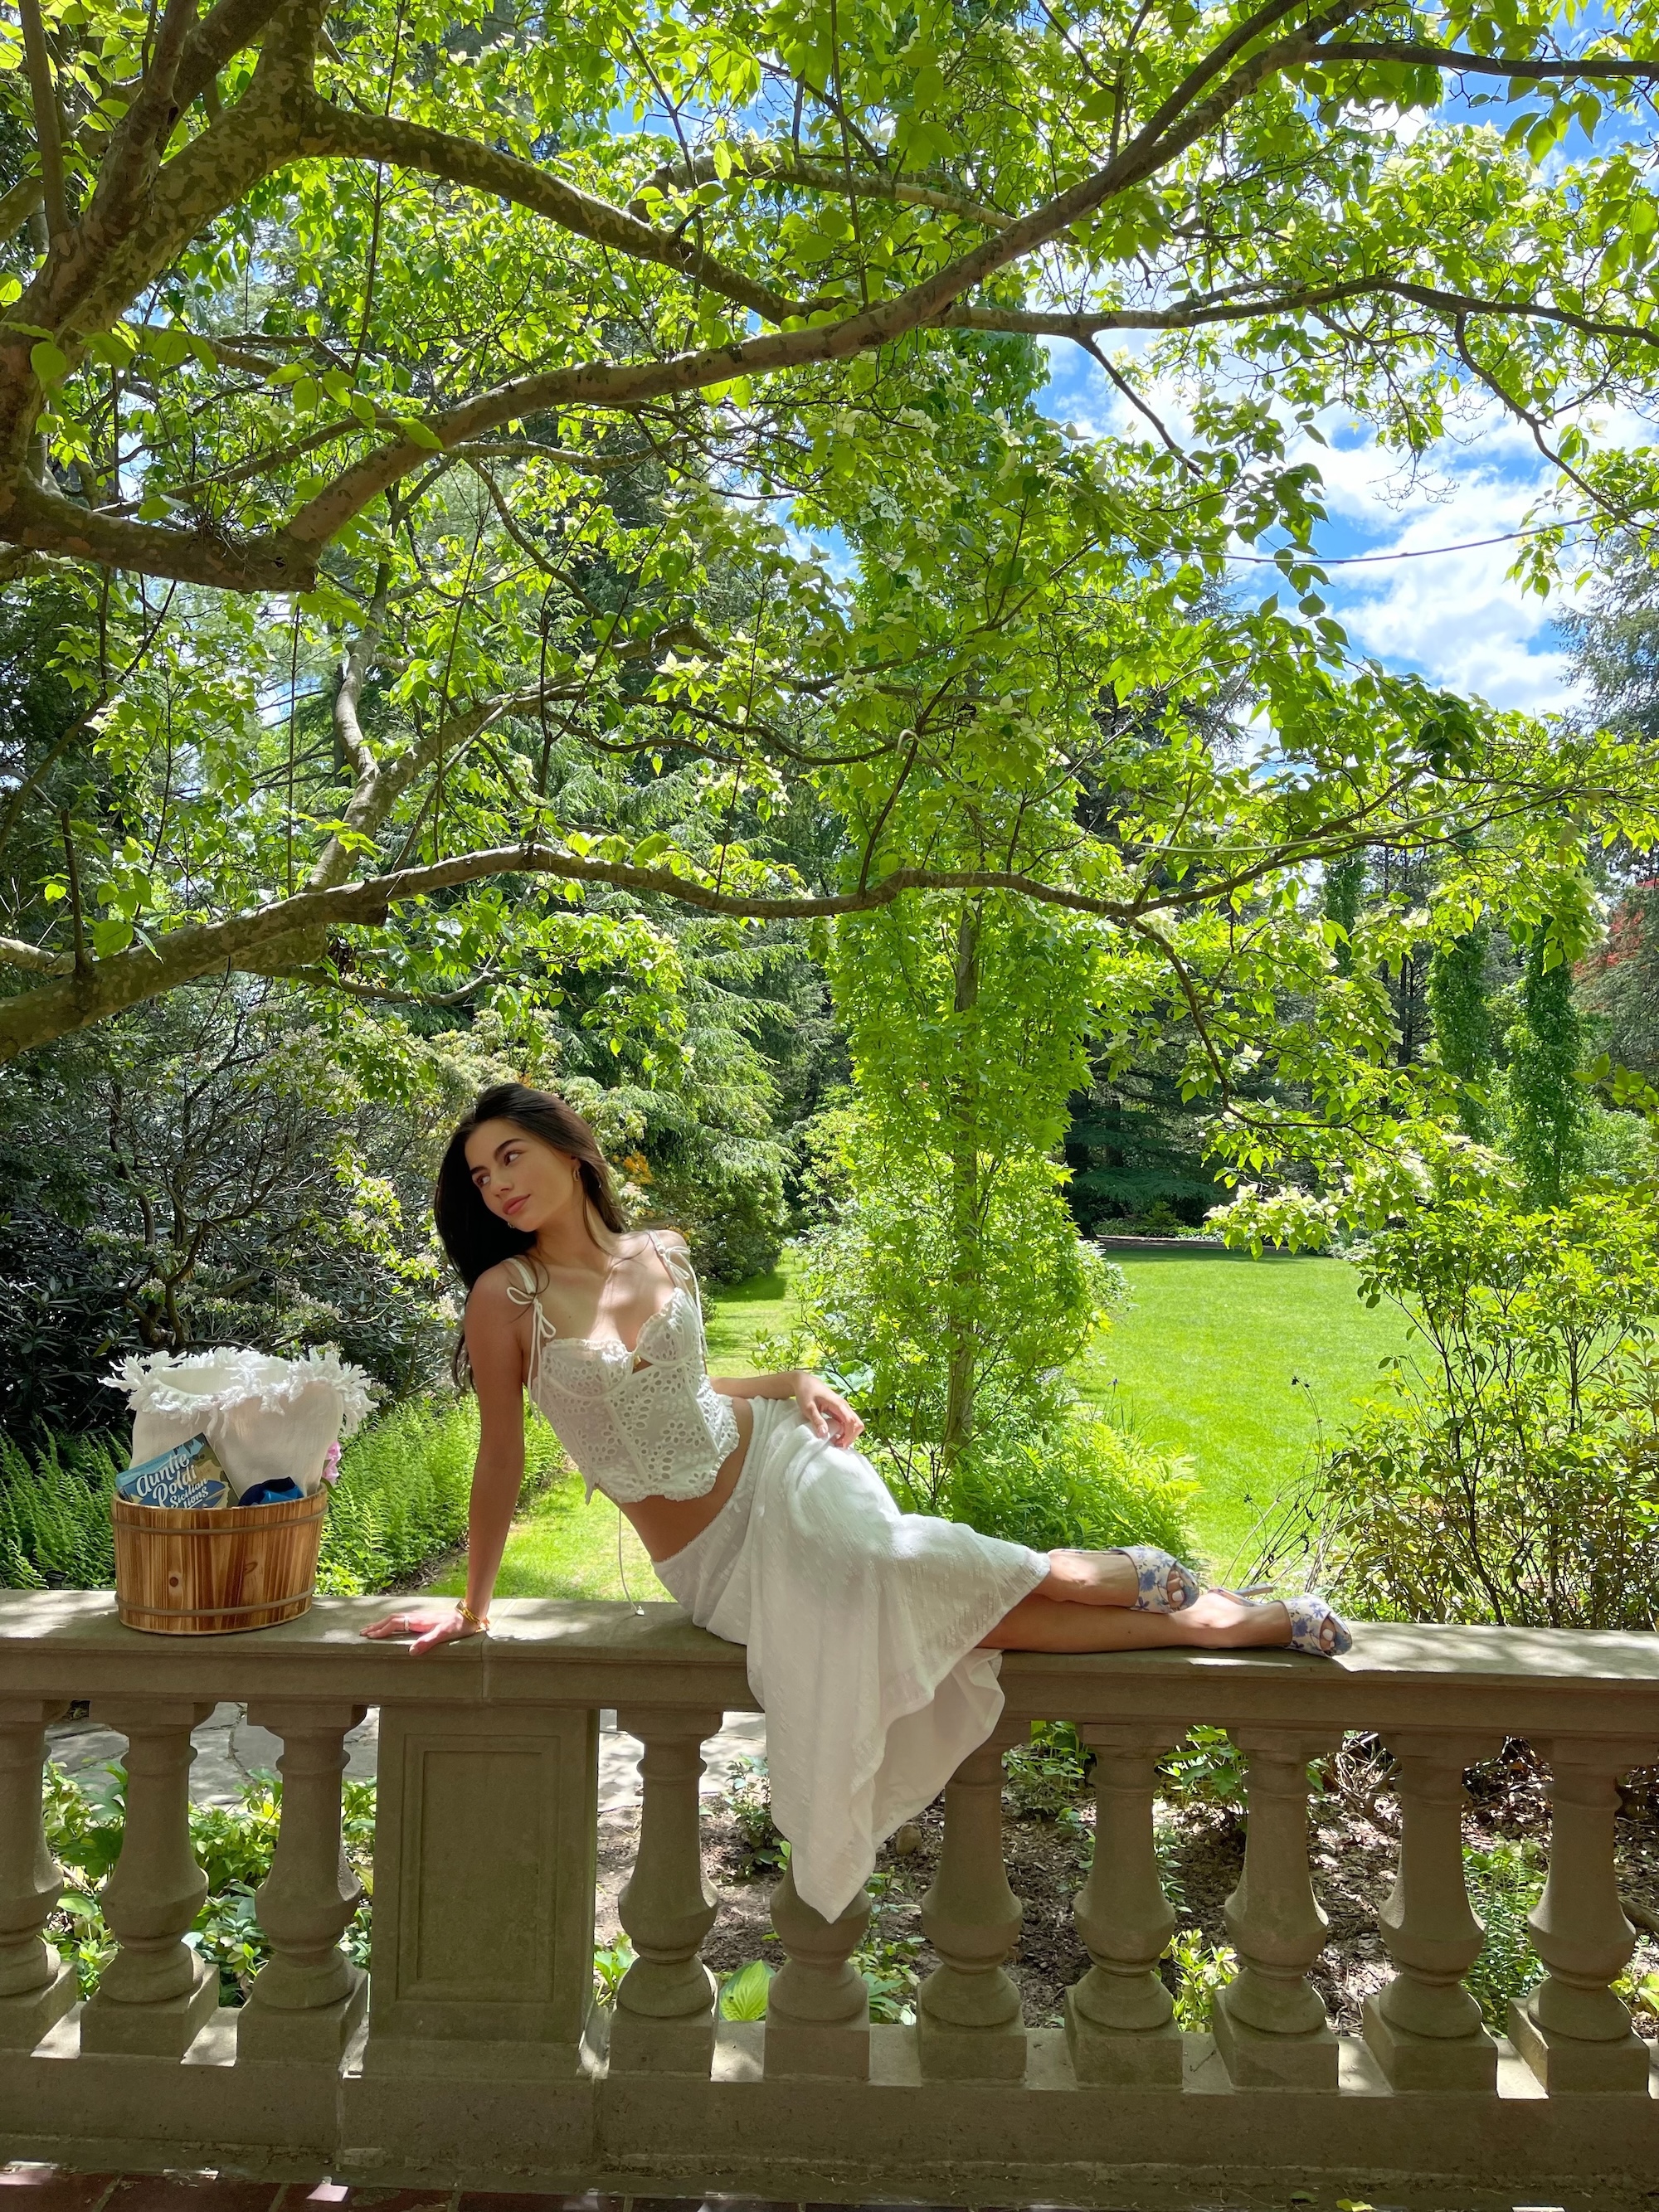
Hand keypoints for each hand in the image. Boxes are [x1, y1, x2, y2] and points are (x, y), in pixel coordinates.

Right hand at [361, 1606, 484, 1654]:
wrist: (469, 1616)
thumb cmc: (458, 1627)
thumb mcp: (444, 1635)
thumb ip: (428, 1642)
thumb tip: (410, 1651)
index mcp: (419, 1621)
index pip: (395, 1623)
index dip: (382, 1630)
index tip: (369, 1636)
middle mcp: (417, 1617)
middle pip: (392, 1619)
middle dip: (377, 1626)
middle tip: (362, 1633)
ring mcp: (420, 1617)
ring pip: (396, 1618)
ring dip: (382, 1623)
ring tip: (371, 1629)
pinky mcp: (423, 1619)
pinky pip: (402, 1620)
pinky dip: (391, 1623)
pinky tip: (391, 1627)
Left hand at [796, 1371, 862, 1447]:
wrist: (804, 1382)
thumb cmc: (806, 1393)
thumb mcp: (808, 1408)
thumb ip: (817, 1420)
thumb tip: (824, 1435)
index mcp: (838, 1404)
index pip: (851, 1421)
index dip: (848, 1435)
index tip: (839, 1444)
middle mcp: (844, 1406)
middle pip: (857, 1424)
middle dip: (851, 1436)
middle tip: (838, 1445)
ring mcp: (843, 1409)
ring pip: (854, 1424)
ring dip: (848, 1435)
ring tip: (835, 1442)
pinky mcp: (839, 1411)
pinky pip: (847, 1423)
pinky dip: (844, 1432)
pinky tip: (834, 1436)